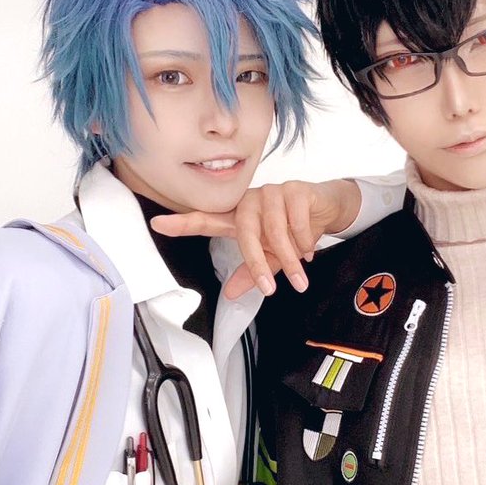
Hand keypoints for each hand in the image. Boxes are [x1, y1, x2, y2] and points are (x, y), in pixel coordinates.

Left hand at [150, 179, 360, 298]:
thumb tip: (229, 295)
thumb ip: (252, 273)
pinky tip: (310, 245)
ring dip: (290, 258)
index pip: (206, 220)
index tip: (158, 224)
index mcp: (239, 219)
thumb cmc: (293, 231)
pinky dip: (305, 240)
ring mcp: (272, 192)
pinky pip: (297, 221)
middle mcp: (250, 202)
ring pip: (275, 230)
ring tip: (300, 274)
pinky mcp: (295, 189)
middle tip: (270, 290)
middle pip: (244, 232)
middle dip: (258, 263)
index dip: (182, 223)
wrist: (327, 210)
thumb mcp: (272, 257)